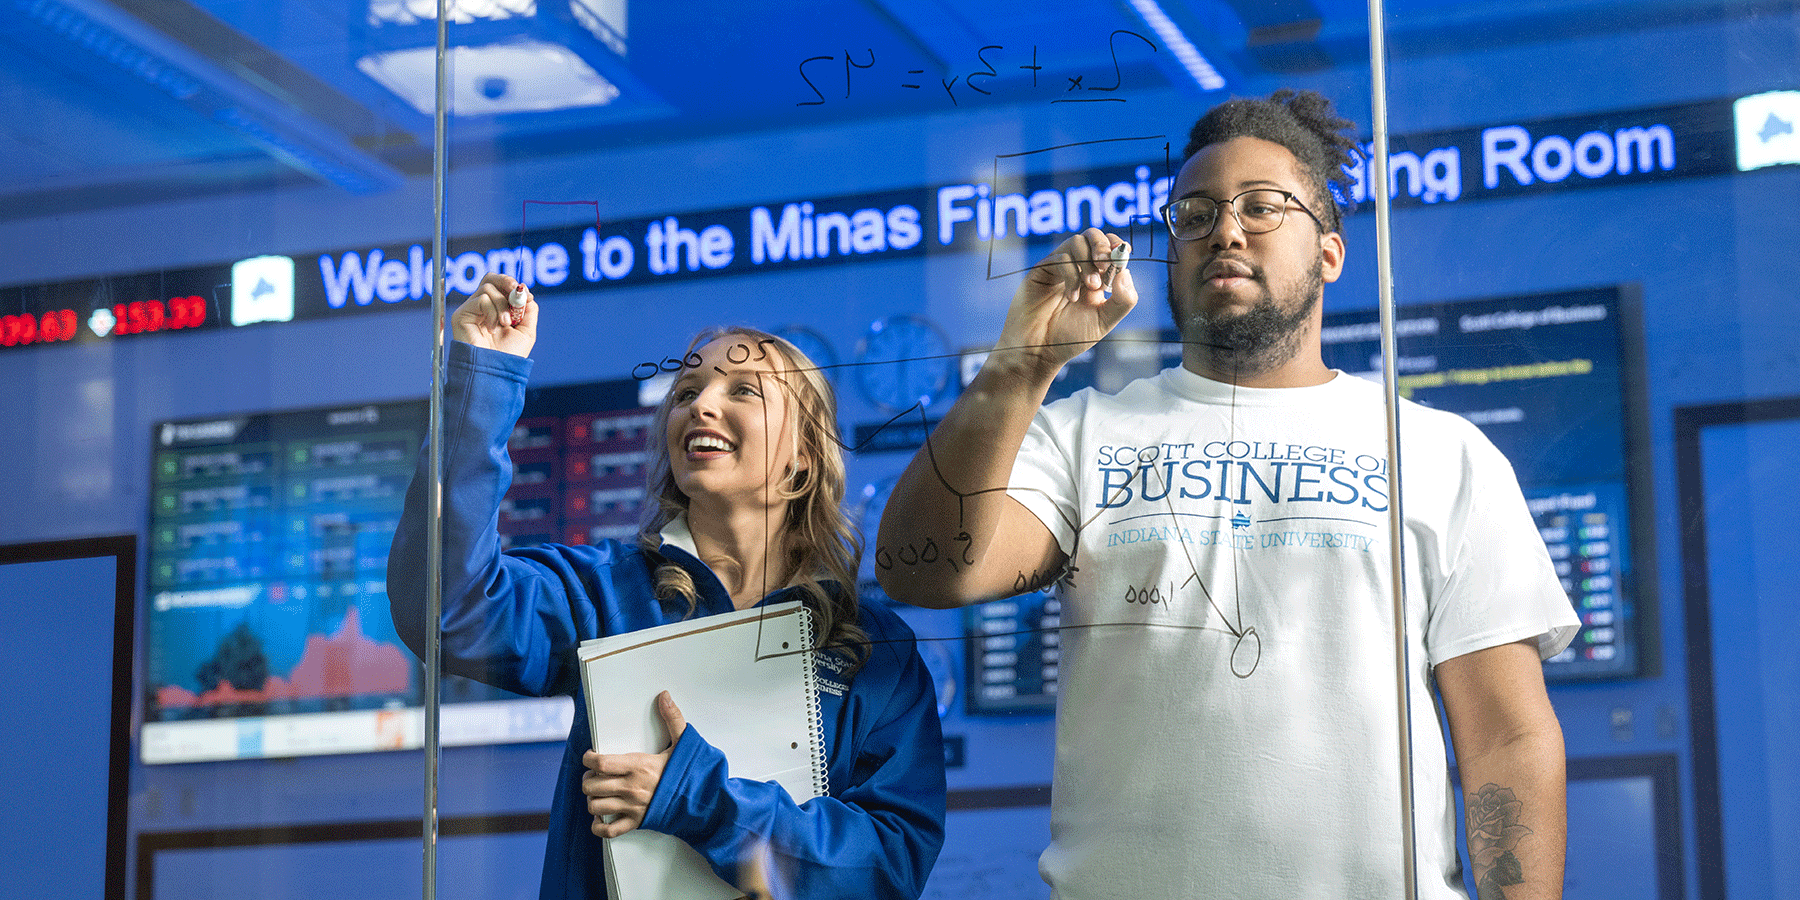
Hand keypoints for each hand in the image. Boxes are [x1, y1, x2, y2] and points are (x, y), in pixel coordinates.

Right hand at [451, 273, 536, 356]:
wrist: (495, 371)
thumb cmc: (509, 355)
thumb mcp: (526, 331)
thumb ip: (529, 310)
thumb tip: (526, 292)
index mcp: (496, 309)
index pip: (500, 285)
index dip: (513, 285)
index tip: (526, 296)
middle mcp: (482, 307)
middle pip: (490, 278)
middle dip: (505, 281)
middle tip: (515, 290)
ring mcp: (471, 310)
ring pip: (488, 288)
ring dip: (502, 305)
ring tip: (506, 323)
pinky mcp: (462, 314)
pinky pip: (481, 299)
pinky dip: (492, 311)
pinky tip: (492, 327)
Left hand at [583, 691, 688, 838]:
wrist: (704, 802)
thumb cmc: (691, 773)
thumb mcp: (683, 742)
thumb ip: (672, 719)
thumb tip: (664, 696)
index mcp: (638, 766)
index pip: (600, 763)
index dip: (589, 759)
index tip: (590, 756)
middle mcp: (631, 788)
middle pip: (592, 785)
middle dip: (588, 779)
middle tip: (594, 775)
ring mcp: (632, 807)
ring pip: (595, 806)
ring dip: (592, 799)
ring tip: (598, 793)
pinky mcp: (636, 823)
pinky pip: (608, 830)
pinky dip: (599, 826)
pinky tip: (601, 817)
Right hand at [992, 227, 1136, 383]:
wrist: (1039, 352)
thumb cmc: (1069, 339)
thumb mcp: (1104, 322)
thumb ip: (1122, 300)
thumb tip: (1126, 272)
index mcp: (1095, 277)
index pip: (1109, 248)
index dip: (1117, 247)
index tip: (1122, 256)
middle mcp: (1077, 268)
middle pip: (1092, 236)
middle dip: (1102, 245)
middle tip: (1105, 265)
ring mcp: (1058, 268)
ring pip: (1076, 242)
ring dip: (1088, 262)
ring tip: (1090, 287)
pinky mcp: (1042, 270)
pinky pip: (1060, 257)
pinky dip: (1071, 274)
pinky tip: (1071, 296)